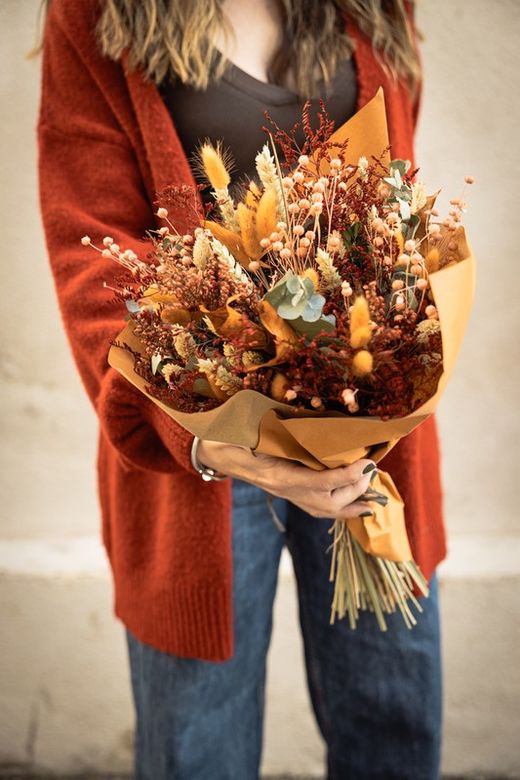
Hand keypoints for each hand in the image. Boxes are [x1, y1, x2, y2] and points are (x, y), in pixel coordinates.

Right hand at [196, 439, 375, 519]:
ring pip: (324, 510)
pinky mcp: (287, 493)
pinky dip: (341, 508)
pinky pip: (318, 509)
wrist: (213, 451)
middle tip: (371, 469)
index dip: (346, 475)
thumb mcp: (246, 427)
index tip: (367, 463)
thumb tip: (305, 414)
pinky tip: (357, 505)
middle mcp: (282, 490)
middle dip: (354, 488)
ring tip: (372, 492)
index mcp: (275, 474)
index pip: (318, 482)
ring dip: (351, 504)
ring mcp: (284, 494)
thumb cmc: (228, 435)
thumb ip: (272, 426)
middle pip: (327, 501)